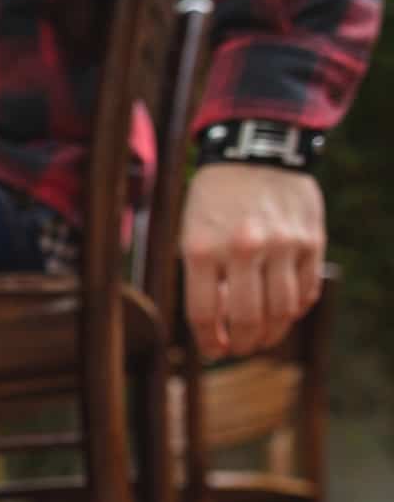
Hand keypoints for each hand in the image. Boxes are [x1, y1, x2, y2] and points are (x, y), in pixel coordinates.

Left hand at [180, 162, 325, 359]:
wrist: (255, 150)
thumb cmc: (214, 198)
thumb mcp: (191, 233)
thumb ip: (201, 276)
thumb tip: (213, 325)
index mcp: (202, 250)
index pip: (204, 314)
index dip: (208, 342)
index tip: (212, 351)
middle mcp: (243, 249)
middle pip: (247, 320)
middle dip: (241, 344)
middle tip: (239, 349)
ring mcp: (282, 245)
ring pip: (282, 311)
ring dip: (272, 333)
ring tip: (262, 337)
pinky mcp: (311, 240)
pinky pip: (307, 290)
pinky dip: (296, 309)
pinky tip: (285, 312)